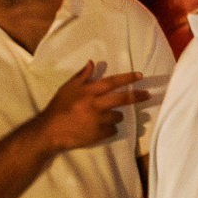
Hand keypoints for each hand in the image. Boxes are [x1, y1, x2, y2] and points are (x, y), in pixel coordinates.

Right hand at [29, 62, 145, 154]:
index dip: (126, 78)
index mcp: (88, 92)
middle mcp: (94, 104)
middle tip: (147, 95)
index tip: (139, 76)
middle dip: (136, 96)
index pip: (111, 82)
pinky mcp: (98, 134)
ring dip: (115, 115)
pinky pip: (112, 130)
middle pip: (121, 98)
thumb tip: (92, 63)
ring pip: (117, 116)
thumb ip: (81, 76)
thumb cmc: (58, 108)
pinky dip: (109, 128)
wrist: (50, 131)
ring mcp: (97, 120)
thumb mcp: (67, 88)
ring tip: (106, 116)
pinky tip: (100, 127)